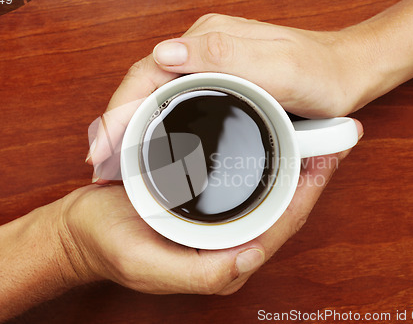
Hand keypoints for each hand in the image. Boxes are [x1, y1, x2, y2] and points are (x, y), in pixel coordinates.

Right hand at [61, 122, 361, 294]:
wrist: (82, 231)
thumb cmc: (111, 247)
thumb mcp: (149, 265)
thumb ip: (200, 273)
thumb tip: (248, 260)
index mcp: (223, 263)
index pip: (279, 229)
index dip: (306, 197)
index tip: (325, 161)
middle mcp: (228, 245)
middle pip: (282, 210)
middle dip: (308, 178)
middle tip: (331, 143)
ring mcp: (219, 225)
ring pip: (268, 197)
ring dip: (291, 169)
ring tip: (311, 140)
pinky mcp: (207, 208)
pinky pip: (246, 187)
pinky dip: (264, 166)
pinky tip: (272, 146)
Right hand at [86, 14, 366, 180]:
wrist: (345, 74)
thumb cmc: (319, 74)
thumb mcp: (278, 66)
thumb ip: (224, 55)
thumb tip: (166, 52)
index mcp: (209, 41)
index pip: (148, 72)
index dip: (120, 109)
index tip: (103, 145)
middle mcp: (203, 49)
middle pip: (145, 84)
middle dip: (116, 122)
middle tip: (99, 162)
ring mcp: (210, 64)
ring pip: (156, 93)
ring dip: (130, 124)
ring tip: (112, 159)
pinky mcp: (219, 80)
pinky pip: (175, 100)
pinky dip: (154, 122)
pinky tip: (147, 143)